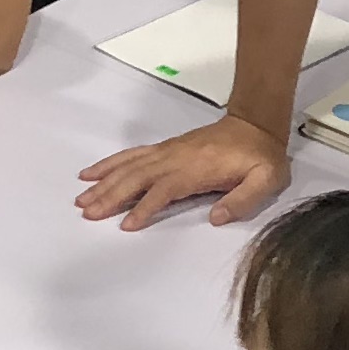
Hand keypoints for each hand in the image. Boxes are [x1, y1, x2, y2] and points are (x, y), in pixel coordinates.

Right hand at [76, 114, 289, 231]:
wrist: (256, 125)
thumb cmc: (261, 156)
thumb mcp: (267, 180)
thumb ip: (244, 200)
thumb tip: (217, 217)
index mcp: (197, 169)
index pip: (164, 190)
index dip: (145, 207)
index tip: (127, 224)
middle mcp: (176, 158)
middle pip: (137, 177)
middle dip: (111, 195)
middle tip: (87, 212)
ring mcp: (167, 152)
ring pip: (129, 167)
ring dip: (104, 182)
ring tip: (81, 199)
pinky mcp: (164, 150)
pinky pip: (131, 156)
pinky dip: (110, 164)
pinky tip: (92, 174)